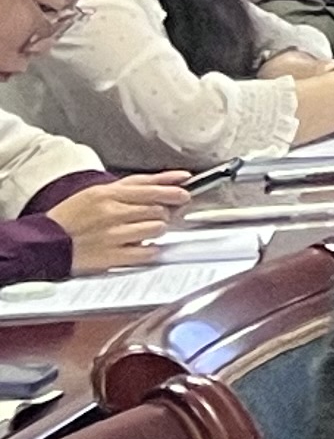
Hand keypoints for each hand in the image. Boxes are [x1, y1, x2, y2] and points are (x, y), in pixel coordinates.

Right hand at [51, 176, 188, 272]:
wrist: (44, 242)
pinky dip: (150, 249)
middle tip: (161, 214)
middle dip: (164, 211)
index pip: (150, 188)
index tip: (184, 191)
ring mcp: (112, 235)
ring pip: (156, 228)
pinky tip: (141, 246)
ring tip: (143, 230)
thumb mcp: (96, 193)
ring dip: (156, 229)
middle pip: (157, 208)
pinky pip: (147, 252)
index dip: (172, 189)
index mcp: (106, 194)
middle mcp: (111, 213)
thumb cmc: (71, 217)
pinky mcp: (112, 256)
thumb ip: (131, 186)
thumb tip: (168, 181)